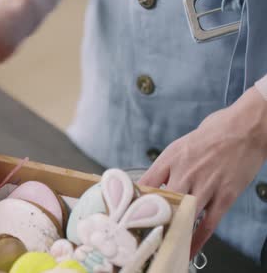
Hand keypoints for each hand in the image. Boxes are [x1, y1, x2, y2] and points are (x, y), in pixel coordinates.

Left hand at [139, 88, 266, 256]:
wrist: (246, 128)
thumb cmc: (214, 132)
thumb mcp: (182, 144)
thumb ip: (169, 164)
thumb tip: (157, 181)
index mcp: (171, 157)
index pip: (146, 182)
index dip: (135, 198)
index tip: (129, 210)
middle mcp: (185, 172)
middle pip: (162, 201)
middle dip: (152, 217)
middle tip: (143, 231)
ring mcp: (206, 186)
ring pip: (184, 214)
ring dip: (173, 228)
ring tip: (163, 241)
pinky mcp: (225, 196)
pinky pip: (209, 222)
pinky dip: (198, 238)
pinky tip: (189, 247)